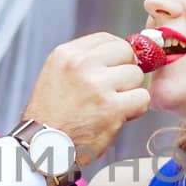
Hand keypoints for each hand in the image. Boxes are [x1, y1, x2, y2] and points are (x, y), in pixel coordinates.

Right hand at [20, 33, 148, 163]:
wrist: (43, 147)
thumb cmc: (52, 115)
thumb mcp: (56, 75)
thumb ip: (84, 61)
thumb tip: (121, 52)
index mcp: (66, 55)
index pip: (106, 38)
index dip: (117, 53)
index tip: (115, 67)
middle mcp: (81, 65)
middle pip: (126, 53)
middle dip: (124, 71)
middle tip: (113, 89)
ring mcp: (97, 86)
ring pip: (136, 76)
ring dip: (129, 92)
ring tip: (111, 105)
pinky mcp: (112, 108)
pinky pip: (142, 98)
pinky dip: (135, 109)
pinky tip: (119, 116)